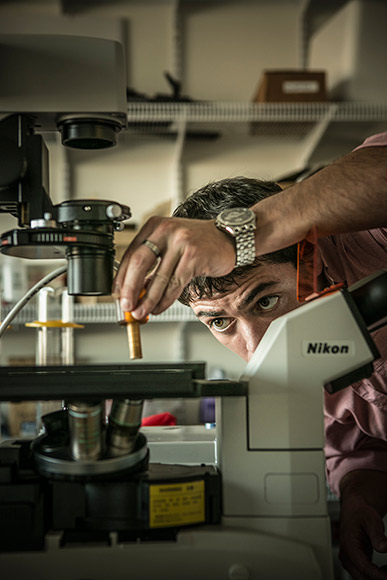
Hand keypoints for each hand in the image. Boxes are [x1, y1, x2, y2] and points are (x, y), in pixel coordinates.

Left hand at [112, 215, 235, 318]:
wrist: (229, 238)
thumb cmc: (199, 243)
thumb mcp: (171, 246)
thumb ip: (153, 265)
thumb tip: (135, 291)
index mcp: (155, 226)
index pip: (130, 254)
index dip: (121, 277)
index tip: (117, 294)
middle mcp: (166, 231)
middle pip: (139, 263)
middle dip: (130, 289)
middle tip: (126, 306)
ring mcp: (181, 243)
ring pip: (158, 278)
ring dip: (148, 300)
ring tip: (142, 313)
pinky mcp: (194, 256)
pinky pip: (175, 284)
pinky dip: (165, 300)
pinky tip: (160, 308)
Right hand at [339, 492, 386, 578]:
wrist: (354, 512)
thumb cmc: (361, 514)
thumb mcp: (372, 520)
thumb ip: (378, 535)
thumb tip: (384, 548)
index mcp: (349, 545)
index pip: (364, 567)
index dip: (378, 575)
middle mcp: (346, 555)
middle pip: (362, 577)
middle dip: (378, 578)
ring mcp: (348, 561)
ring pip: (362, 578)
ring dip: (376, 578)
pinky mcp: (353, 563)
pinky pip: (363, 575)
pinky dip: (374, 576)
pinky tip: (384, 570)